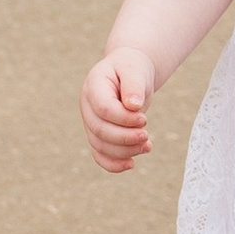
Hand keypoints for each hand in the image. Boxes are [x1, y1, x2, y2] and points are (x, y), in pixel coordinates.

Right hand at [81, 44, 158, 174]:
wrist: (129, 73)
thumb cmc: (132, 69)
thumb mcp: (135, 70)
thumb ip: (134, 85)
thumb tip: (134, 106)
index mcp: (93, 86)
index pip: (103, 108)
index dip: (123, 118)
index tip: (144, 119)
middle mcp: (87, 106)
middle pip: (99, 130)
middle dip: (125, 137)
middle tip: (147, 136)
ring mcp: (90, 121)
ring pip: (100, 145)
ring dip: (124, 151)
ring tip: (147, 146)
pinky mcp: (98, 135)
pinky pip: (100, 155)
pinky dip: (113, 164)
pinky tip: (132, 164)